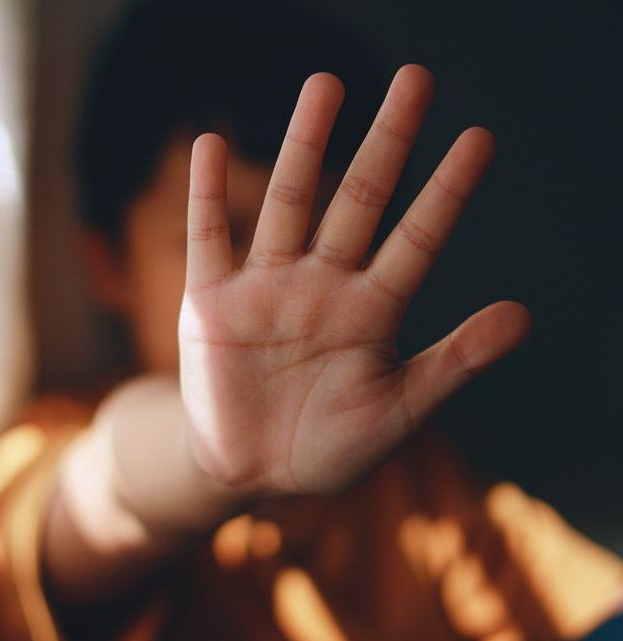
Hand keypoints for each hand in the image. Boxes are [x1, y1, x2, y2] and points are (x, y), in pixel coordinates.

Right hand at [179, 65, 530, 494]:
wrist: (253, 471)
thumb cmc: (328, 446)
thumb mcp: (397, 412)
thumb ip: (453, 363)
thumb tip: (525, 314)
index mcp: (370, 313)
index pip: (416, 241)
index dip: (446, 193)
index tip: (478, 140)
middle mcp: (322, 287)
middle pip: (358, 203)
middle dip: (386, 145)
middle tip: (417, 80)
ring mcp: (266, 290)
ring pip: (288, 205)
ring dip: (304, 148)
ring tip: (326, 86)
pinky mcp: (211, 304)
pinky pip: (208, 239)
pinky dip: (204, 195)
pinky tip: (206, 144)